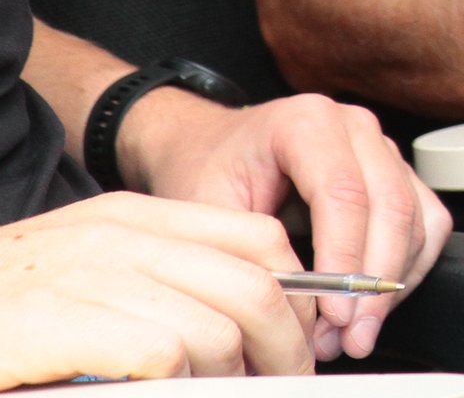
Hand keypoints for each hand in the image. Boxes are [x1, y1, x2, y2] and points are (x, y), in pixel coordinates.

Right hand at [0, 192, 315, 384]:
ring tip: (221, 397)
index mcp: (131, 218)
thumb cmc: (4, 315)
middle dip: (286, 349)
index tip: (299, 343)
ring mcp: (89, 275)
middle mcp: (118, 235)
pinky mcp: (62, 321)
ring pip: (220, 327)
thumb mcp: (87, 280)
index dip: (299, 295)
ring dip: (233, 379)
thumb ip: (158, 286)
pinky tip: (160, 396)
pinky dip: (181, 386)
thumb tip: (241, 329)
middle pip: (256, 286)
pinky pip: (165, 354)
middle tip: (284, 386)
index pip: (257, 240)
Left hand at [117, 91, 449, 361]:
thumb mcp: (206, 211)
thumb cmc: (206, 172)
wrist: (212, 146)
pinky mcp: (398, 173)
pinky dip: (410, 270)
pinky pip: (427, 224)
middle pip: (391, 206)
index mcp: (306, 123)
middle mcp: (355, 128)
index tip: (334, 315)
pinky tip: (376, 304)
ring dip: (393, 284)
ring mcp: (382, 147)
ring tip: (353, 333)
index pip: (343, 193)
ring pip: (417, 219)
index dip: (344, 260)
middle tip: (350, 338)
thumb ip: (252, 254)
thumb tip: (293, 312)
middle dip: (375, 284)